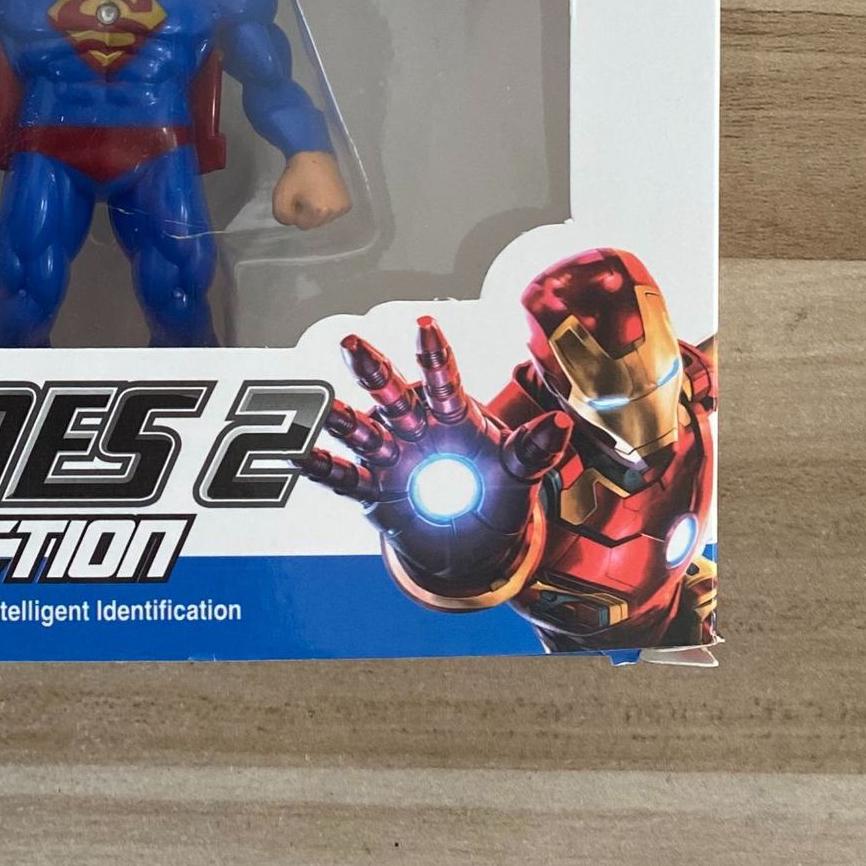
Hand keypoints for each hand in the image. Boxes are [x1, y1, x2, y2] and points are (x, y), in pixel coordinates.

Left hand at [272, 151, 350, 229]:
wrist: (313, 153)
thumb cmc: (296, 173)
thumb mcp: (280, 197)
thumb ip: (283, 217)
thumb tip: (292, 221)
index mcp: (321, 211)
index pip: (302, 225)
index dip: (295, 212)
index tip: (295, 197)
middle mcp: (336, 211)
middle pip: (314, 224)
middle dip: (306, 213)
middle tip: (303, 194)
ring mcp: (344, 207)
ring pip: (323, 219)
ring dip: (315, 211)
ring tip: (312, 192)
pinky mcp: (347, 203)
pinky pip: (332, 213)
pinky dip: (325, 207)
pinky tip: (321, 193)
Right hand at [298, 318, 571, 602]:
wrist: (472, 543)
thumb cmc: (494, 493)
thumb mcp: (519, 474)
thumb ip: (534, 450)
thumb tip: (562, 423)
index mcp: (452, 416)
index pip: (443, 380)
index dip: (434, 354)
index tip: (424, 322)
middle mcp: (415, 428)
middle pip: (393, 395)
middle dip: (373, 370)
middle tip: (352, 342)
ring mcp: (391, 457)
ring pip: (365, 431)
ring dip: (345, 418)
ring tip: (328, 408)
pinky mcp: (374, 491)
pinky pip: (346, 478)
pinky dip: (324, 469)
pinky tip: (303, 457)